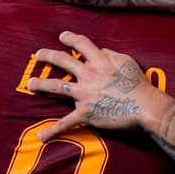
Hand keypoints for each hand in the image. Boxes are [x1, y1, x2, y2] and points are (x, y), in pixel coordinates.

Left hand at [25, 32, 159, 138]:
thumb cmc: (139, 84)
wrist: (144, 106)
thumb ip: (111, 54)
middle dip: (48, 55)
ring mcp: (84, 94)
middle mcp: (88, 74)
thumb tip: (101, 51)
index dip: (70, 38)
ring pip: (56, 85)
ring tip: (30, 83)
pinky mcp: (85, 113)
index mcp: (99, 61)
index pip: (82, 44)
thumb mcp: (127, 62)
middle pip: (63, 60)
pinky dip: (53, 130)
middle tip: (38, 54)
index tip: (63, 36)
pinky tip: (41, 136)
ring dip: (41, 83)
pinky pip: (66, 122)